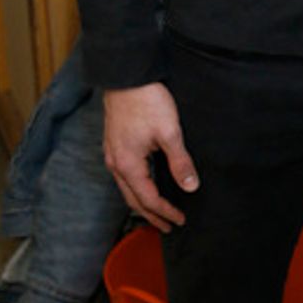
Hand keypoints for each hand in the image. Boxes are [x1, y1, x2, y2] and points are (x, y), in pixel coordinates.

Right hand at [103, 83, 197, 232]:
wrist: (126, 76)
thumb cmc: (146, 101)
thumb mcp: (169, 132)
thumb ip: (180, 162)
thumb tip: (190, 187)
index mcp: (128, 164)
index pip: (147, 199)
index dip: (165, 212)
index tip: (180, 220)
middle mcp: (116, 163)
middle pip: (133, 199)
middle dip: (151, 215)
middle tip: (168, 226)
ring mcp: (112, 153)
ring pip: (126, 188)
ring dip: (142, 202)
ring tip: (158, 211)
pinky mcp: (114, 144)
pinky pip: (124, 175)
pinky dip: (136, 187)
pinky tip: (146, 184)